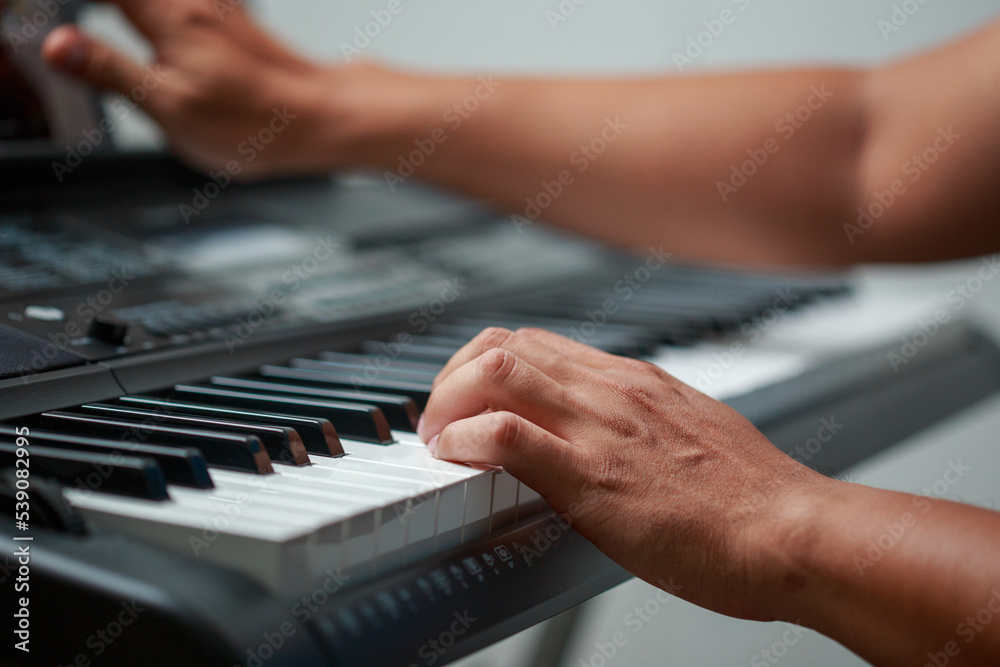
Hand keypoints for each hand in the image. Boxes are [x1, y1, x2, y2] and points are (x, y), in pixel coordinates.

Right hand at [41, 0, 379, 177]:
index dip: (66, 4)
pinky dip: (156, 14)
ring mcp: (214, 9)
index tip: (46, 15)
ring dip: (129, 9)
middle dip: (99, 7)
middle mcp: (192, 3)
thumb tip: (59, 48)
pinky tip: (153, 29)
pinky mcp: (230, 22)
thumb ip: (112, 72)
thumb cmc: (256, 123)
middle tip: (69, 29)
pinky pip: (181, 4)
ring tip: (103, 28)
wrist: (318, 120)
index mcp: (169, 17)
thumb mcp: (170, 108)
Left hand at [419, 327, 830, 619]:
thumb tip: (617, 436)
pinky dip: (464, 439)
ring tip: (439, 437)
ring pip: (497, 371)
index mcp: (635, 382)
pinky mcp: (592, 476)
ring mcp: (600, 427)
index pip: (540, 345)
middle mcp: (612, 390)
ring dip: (449, 401)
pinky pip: (505, 435)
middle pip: (507, 345)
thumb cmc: (754, 498)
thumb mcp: (695, 436)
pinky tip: (454, 458)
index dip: (490, 366)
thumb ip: (648, 425)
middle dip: (457, 374)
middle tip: (443, 416)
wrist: (791, 532)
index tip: (472, 397)